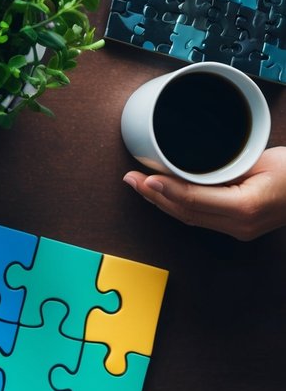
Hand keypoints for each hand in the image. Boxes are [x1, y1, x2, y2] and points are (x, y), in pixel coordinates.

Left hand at [125, 147, 285, 240]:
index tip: (144, 178)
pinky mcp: (238, 228)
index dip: (165, 189)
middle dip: (153, 195)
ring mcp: (239, 230)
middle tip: (130, 178)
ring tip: (138, 185)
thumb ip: (224, 167)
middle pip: (184, 212)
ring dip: (160, 201)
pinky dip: (177, 206)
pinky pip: (199, 218)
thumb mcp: (260, 161)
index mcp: (245, 207)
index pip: (194, 200)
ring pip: (188, 218)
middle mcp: (240, 225)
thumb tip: (185, 163)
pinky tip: (162, 194)